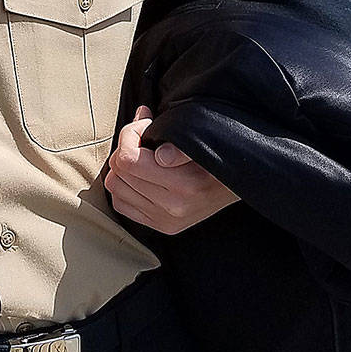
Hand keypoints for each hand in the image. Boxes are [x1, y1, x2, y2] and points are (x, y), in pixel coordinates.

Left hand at [106, 104, 238, 234]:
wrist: (235, 183)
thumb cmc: (215, 157)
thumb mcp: (204, 143)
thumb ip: (181, 147)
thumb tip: (160, 154)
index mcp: (185, 185)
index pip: (128, 159)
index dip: (130, 134)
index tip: (145, 125)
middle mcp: (172, 207)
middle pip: (118, 170)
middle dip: (125, 146)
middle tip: (142, 137)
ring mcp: (164, 219)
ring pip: (115, 186)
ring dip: (122, 166)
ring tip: (140, 155)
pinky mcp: (159, 225)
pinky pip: (120, 203)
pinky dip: (124, 186)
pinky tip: (139, 175)